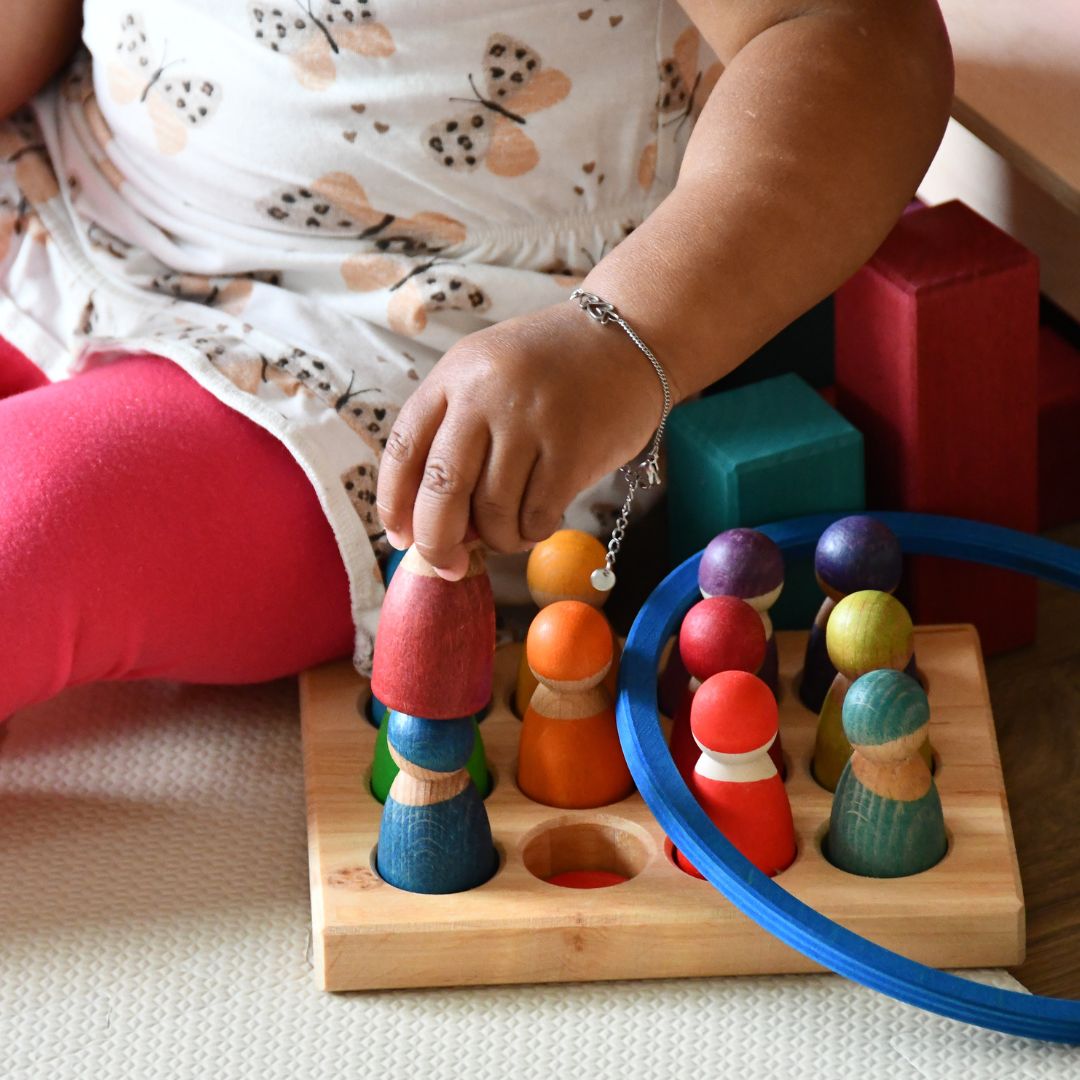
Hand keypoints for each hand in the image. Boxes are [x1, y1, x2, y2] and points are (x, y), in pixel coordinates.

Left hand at [376, 300, 667, 579]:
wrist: (628, 338)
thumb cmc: (551, 368)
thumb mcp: (489, 375)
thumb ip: (456, 433)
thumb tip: (432, 522)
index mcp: (455, 374)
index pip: (404, 448)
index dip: (394, 502)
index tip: (401, 537)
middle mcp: (486, 394)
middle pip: (441, 487)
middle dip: (437, 541)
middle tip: (446, 566)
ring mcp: (530, 420)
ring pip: (492, 511)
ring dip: (496, 538)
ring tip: (508, 533)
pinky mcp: (572, 449)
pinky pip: (537, 515)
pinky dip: (531, 533)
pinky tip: (537, 522)